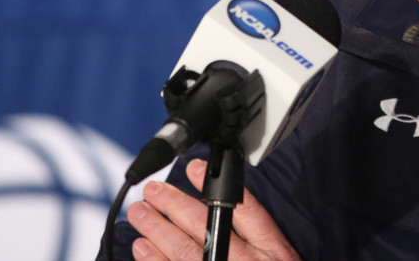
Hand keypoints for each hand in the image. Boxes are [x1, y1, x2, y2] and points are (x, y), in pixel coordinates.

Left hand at [127, 158, 301, 260]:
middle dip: (174, 205)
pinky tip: (143, 250)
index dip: (214, 187)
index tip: (193, 167)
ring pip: (186, 253)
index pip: (244, 209)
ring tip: (140, 215)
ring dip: (157, 231)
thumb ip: (255, 233)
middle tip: (153, 191)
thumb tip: (219, 204)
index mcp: (271, 250)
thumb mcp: (279, 256)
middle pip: (206, 228)